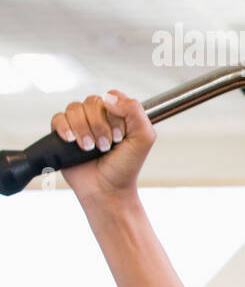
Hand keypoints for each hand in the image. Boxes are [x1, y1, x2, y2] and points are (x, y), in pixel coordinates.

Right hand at [49, 90, 156, 205]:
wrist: (106, 189)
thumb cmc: (126, 166)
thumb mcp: (144, 138)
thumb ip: (135, 111)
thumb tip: (109, 97)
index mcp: (120, 115)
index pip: (112, 96)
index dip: (115, 113)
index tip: (120, 135)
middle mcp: (100, 116)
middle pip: (92, 102)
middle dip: (99, 125)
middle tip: (106, 146)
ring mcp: (81, 124)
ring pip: (75, 108)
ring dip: (84, 130)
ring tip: (91, 148)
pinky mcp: (64, 134)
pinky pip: (58, 118)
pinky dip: (65, 128)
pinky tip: (72, 141)